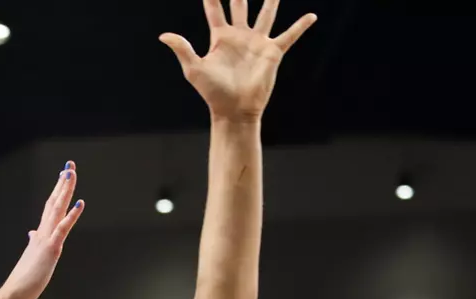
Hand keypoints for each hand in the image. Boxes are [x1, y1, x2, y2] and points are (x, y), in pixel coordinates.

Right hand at [0, 163, 86, 298]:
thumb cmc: (25, 277)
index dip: (57, 190)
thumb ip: (34, 242)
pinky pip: (63, 228)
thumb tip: (33, 233)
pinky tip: (80, 203)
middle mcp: (43, 232)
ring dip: (65, 191)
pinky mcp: (51, 248)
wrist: (16, 292)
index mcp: (40, 233)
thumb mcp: (33, 255)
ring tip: (70, 174)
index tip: (63, 175)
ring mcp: (47, 239)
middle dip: (62, 183)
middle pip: (54, 201)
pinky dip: (72, 214)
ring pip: (57, 209)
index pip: (50, 206)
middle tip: (69, 166)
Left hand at [161, 0, 316, 121]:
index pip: (215, 8)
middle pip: (240, 4)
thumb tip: (164, 35)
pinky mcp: (272, 52)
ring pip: (266, 14)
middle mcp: (240, 35)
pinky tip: (312, 16)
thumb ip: (182, 49)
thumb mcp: (194, 69)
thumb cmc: (213, 93)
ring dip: (271, 1)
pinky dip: (300, 26)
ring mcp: (257, 42)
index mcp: (220, 36)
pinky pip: (289, 36)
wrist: (235, 110)